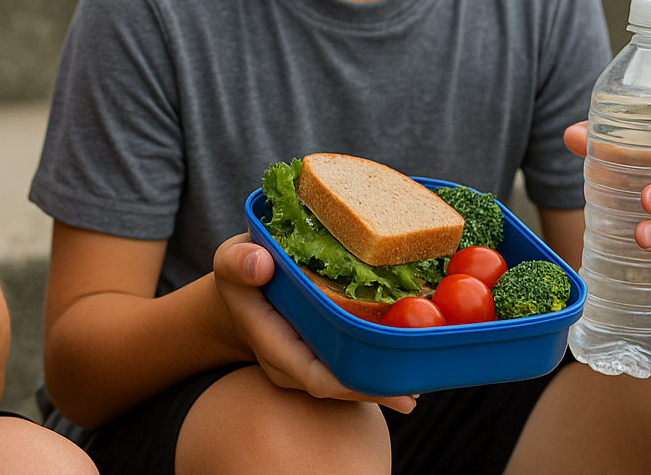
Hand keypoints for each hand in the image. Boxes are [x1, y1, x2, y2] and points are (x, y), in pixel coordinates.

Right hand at [211, 234, 415, 413]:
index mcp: (273, 345)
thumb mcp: (230, 260)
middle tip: (417, 389)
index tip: (390, 386)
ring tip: (420, 379)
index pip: (315, 376)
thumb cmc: (239, 272)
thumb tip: (259, 263)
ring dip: (382, 382)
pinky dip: (376, 366)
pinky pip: (349, 367)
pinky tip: (406, 363)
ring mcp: (307, 364)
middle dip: (377, 390)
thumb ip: (238, 262)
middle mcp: (291, 365)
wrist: (240, 289)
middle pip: (339, 387)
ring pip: (347, 381)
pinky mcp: (321, 355)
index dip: (353, 385)